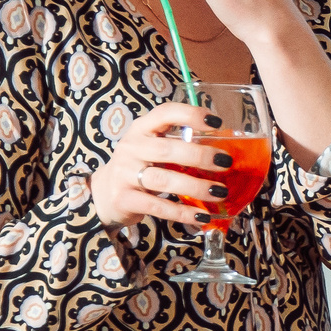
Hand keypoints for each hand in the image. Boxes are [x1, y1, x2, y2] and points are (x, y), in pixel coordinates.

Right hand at [89, 102, 240, 229]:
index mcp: (141, 129)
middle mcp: (131, 148)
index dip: (190, 114)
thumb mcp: (151, 147)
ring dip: (195, 186)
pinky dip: (183, 213)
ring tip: (220, 192)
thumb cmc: (139, 166)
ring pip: (163, 179)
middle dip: (199, 155)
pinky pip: (158, 207)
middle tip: (225, 162)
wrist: (104, 193)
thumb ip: (178, 144)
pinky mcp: (124, 199)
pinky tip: (202, 216)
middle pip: (166, 149)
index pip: (164, 113)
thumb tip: (225, 150)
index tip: (216, 122)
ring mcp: (124, 174)